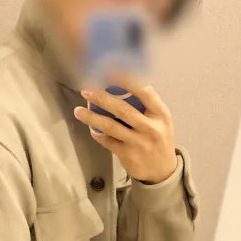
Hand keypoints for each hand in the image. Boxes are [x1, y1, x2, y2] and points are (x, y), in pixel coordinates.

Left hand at [73, 70, 178, 184]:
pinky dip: (97, 134)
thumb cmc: (159, 138)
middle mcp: (150, 128)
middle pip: (122, 109)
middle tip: (86, 89)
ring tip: (78, 111)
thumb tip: (120, 83)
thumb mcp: (161, 119)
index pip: (144, 92)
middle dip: (101, 97)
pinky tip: (90, 128)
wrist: (162, 170)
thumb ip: (146, 104)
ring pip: (110, 127)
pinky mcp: (127, 155)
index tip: (110, 70)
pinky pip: (107, 141)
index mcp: (160, 114)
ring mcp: (138, 143)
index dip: (126, 79)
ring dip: (92, 117)